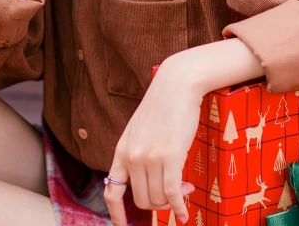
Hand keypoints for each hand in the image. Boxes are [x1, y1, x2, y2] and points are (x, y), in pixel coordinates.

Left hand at [104, 57, 199, 225]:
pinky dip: (180, 207)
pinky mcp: (169, 156)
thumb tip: (147, 181)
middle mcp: (132, 156)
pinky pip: (172, 194)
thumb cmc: (161, 107)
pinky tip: (187, 211)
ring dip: (173, 201)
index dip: (117, 214)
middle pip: (142, 201)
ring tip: (185, 188)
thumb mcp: (140, 130)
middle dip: (159, 204)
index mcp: (122, 150)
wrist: (175, 85)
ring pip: (158, 199)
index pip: (112, 191)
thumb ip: (138, 153)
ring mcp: (149, 157)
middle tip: (175, 194)